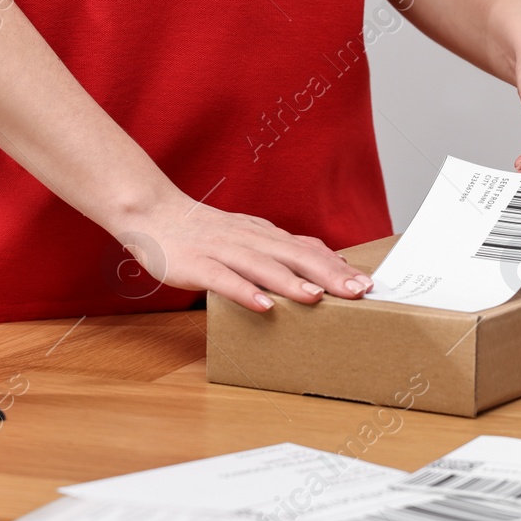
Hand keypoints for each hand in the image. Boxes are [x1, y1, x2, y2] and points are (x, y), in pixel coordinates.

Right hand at [115, 194, 373, 312]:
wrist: (153, 214)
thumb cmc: (204, 232)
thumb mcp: (248, 235)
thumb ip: (278, 250)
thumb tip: (319, 264)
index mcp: (263, 235)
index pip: (307, 249)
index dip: (338, 265)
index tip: (367, 282)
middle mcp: (249, 239)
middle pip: (294, 257)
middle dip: (329, 275)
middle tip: (359, 292)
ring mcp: (223, 250)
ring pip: (263, 266)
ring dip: (292, 283)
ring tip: (319, 298)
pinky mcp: (197, 264)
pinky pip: (223, 279)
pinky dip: (244, 291)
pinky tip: (262, 306)